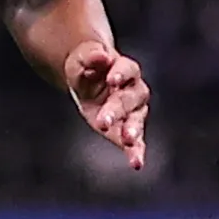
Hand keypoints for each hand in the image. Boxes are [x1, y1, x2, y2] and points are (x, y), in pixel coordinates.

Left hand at [64, 39, 149, 170]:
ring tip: (128, 140)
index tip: (112, 80)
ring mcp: (134, 111)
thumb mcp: (82, 58)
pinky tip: (136, 163)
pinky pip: (136, 142)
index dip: (121, 73)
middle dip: (116, 109)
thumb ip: (91, 56)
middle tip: (102, 121)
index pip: (127, 69)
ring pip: (137, 119)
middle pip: (129, 98)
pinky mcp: (128, 129)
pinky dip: (136, 152)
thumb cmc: (86, 67)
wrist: (87, 79)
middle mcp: (134, 90)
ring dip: (133, 130)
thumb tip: (101, 55)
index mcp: (124, 68)